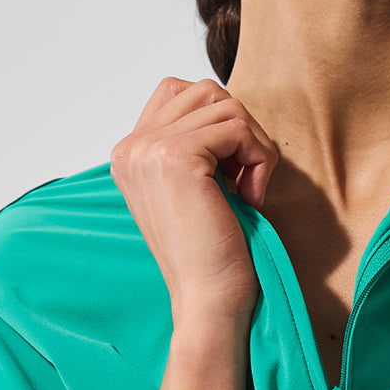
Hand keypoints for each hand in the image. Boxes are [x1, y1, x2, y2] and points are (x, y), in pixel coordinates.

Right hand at [110, 76, 278, 322]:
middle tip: (245, 178)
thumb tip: (227, 104)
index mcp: (130, 154)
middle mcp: (131, 147)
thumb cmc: (210, 250)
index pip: (180, 92)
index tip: (229, 171)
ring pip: (226, 105)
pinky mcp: (176, 157)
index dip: (220, 122)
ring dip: (253, 145)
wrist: (206, 297)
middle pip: (205, 91)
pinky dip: (259, 159)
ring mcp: (148, 149)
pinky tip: (250, 196)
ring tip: (249, 189)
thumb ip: (194, 143)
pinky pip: (238, 127)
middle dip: (241, 129)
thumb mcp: (195, 186)